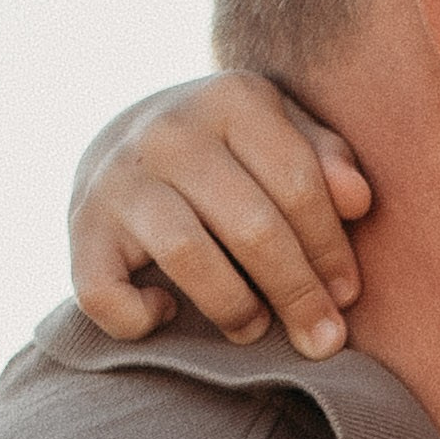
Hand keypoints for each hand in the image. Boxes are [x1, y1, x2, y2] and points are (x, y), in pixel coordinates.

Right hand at [69, 75, 373, 357]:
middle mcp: (167, 130)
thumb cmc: (233, 155)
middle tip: (323, 339)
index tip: (347, 295)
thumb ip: (326, 158)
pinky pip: (106, 292)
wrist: (126, 143)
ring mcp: (117, 178)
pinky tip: (168, 312)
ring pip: (189, 257)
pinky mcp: (81, 228)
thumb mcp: (283, 135)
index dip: (331, 250)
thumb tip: (358, 200)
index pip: (297, 183)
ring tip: (257, 327)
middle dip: (298, 294)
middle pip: (252, 227)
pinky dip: (140, 318)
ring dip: (236, 308)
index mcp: (230, 99)